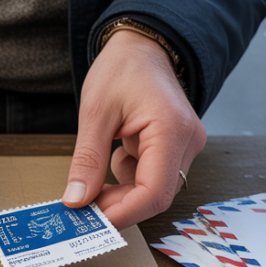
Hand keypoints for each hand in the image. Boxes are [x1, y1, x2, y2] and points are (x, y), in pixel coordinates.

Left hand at [61, 30, 206, 228]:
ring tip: (96, 175)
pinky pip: (154, 175)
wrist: (143, 46)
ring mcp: (186, 144)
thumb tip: (77, 199)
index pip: (154, 191)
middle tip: (85, 205)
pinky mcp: (178, 146)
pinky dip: (130, 176)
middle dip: (120, 205)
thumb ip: (87, 159)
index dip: (124, 212)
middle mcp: (187, 141)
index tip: (94, 220)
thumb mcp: (95, 113)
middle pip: (157, 195)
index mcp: (171, 129)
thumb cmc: (123, 68)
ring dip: (123, 190)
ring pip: (155, 188)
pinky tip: (117, 154)